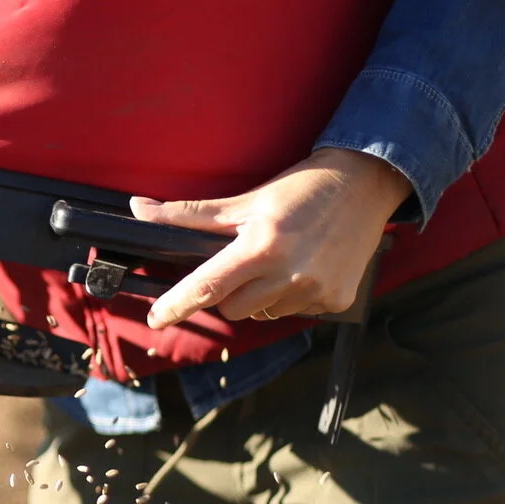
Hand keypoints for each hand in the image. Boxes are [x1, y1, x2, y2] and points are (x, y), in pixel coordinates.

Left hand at [132, 149, 411, 327]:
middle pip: (232, 309)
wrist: (365, 184)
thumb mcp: (245, 200)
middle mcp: (289, 275)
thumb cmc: (301, 189)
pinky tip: (303, 268)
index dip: (176, 306)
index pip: (207, 287)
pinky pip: (295, 313)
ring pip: (263, 314)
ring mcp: (316, 291)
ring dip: (260, 296)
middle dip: (226, 293)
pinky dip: (290, 297)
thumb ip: (190, 213)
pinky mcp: (337, 301)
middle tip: (241, 263)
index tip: (155, 319)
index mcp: (261, 247)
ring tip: (279, 261)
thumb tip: (139, 210)